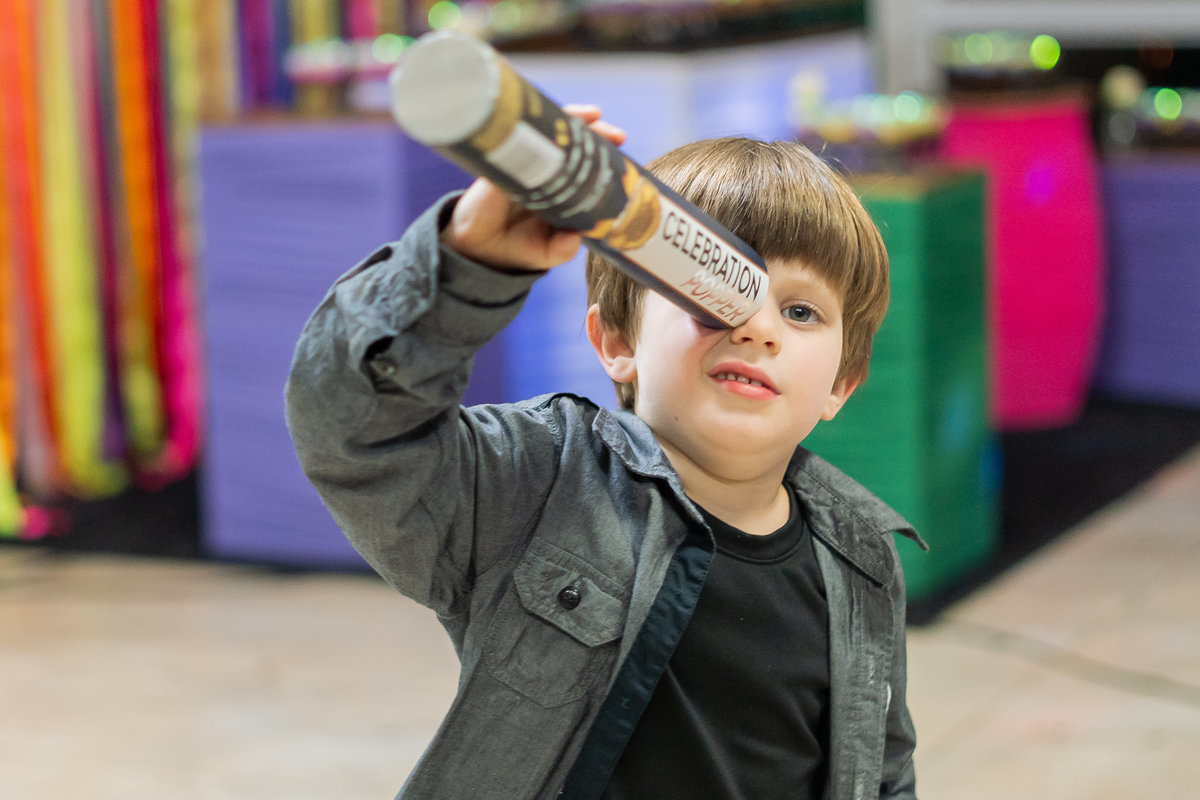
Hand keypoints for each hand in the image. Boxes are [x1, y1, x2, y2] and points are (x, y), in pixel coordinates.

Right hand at [441, 104, 626, 271]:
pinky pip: (518, 140)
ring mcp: (523, 166)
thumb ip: (562, 250)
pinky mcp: (501, 165)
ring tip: (592, 116)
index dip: (604, 155)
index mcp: (561, 190)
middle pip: (572, 143)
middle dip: (595, 132)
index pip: (585, 165)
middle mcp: (545, 173)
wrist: (478, 251)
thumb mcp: (546, 253)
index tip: (622, 150)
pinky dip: (535, 127)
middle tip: (614, 133)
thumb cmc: (516, 247)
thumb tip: (576, 239)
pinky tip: (548, 121)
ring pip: (550, 134)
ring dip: (571, 120)